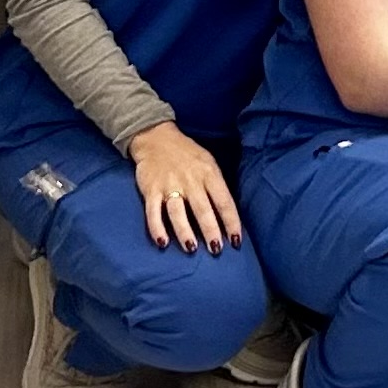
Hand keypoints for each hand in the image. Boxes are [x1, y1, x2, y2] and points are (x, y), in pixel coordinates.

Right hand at [129, 122, 243, 255]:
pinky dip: (156, 228)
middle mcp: (191, 181)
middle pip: (202, 209)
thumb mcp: (208, 163)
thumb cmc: (188, 155)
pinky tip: (162, 242)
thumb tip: (227, 214)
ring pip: (178, 212)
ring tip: (191, 248)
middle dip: (210, 230)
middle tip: (216, 249)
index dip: (231, 221)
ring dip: (185, 231)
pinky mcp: (150, 190)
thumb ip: (216, 185)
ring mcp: (169, 186)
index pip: (224, 201)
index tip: (236, 240)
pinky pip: (153, 212)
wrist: (156, 138)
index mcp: (209, 174)